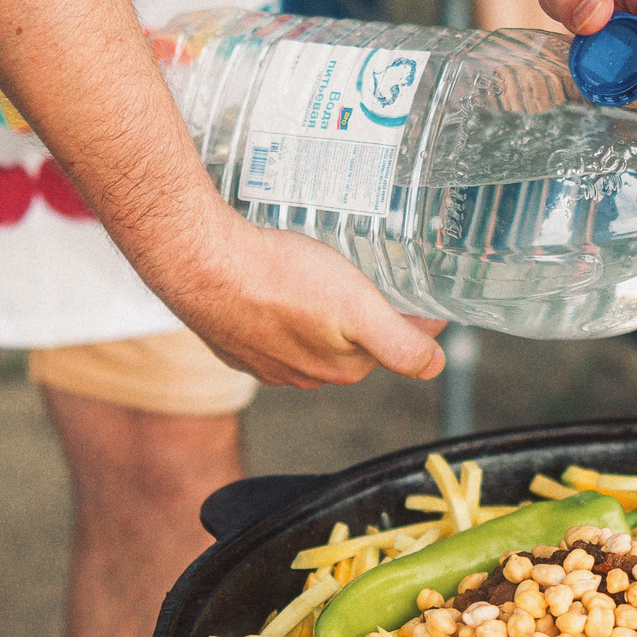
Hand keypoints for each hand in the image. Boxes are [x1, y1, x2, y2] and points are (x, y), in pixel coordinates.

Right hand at [141, 207, 446, 388]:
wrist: (201, 262)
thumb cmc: (278, 278)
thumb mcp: (357, 308)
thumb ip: (400, 343)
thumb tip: (435, 365)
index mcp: (340, 368)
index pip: (393, 345)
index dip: (411, 316)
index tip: (418, 292)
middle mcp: (303, 374)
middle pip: (352, 342)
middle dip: (366, 316)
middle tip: (373, 277)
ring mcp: (265, 359)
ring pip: (311, 335)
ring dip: (322, 312)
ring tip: (325, 276)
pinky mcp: (234, 340)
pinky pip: (271, 328)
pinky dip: (283, 310)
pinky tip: (280, 285)